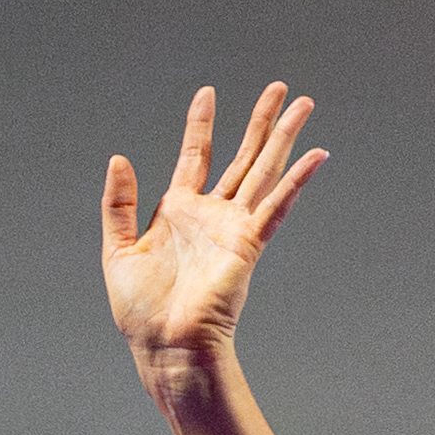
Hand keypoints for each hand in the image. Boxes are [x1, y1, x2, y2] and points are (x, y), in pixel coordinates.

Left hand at [103, 83, 322, 377]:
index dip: (201, 124)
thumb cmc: (141, 313)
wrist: (165, 346)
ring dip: (285, 137)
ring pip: (264, 170)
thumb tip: (119, 158)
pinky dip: (296, 181)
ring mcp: (233, 228)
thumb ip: (119, 204)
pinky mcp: (248, 245)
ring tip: (303, 103)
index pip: (195, 156)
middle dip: (261, 121)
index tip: (208, 93)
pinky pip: (276, 206)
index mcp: (179, 212)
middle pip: (243, 156)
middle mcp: (212, 215)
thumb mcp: (118, 250)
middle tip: (279, 89)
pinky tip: (316, 156)